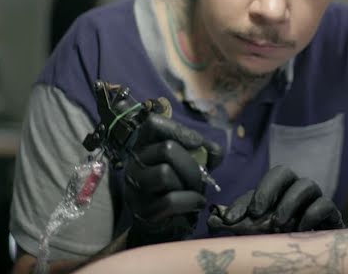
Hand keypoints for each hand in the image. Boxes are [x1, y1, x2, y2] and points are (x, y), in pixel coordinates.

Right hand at [124, 114, 222, 245]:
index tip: (197, 143)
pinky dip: (191, 201)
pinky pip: (170, 200)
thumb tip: (212, 150)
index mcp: (146, 146)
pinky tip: (196, 203)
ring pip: (165, 173)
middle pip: (167, 149)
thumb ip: (204, 152)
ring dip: (190, 183)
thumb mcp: (194, 163)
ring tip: (194, 191)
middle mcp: (134, 163)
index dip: (178, 129)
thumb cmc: (182, 185)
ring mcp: (135, 187)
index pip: (153, 124)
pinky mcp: (141, 211)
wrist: (169, 223)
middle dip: (192, 165)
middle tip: (199, 178)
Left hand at [207, 165, 343, 234]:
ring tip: (279, 223)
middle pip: (284, 172)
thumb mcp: (255, 235)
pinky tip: (300, 230)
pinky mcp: (332, 217)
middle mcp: (296, 191)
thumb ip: (237, 225)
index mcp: (278, 192)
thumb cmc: (281, 244)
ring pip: (307, 184)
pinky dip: (312, 214)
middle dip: (268, 189)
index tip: (230, 220)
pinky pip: (325, 204)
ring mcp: (315, 201)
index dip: (244, 200)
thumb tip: (213, 218)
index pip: (261, 185)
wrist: (309, 261)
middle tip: (257, 213)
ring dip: (289, 202)